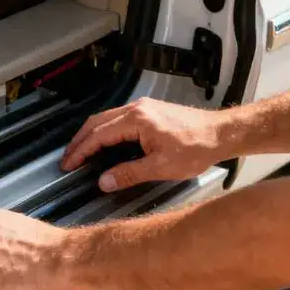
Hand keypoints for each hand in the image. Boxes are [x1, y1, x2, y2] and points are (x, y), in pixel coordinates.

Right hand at [61, 97, 230, 191]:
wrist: (222, 133)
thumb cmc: (196, 148)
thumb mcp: (161, 167)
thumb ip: (128, 174)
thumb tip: (103, 182)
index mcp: (136, 120)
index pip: (98, 135)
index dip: (81, 151)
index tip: (68, 165)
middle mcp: (136, 108)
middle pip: (97, 122)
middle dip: (79, 141)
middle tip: (67, 159)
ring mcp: (143, 107)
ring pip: (106, 119)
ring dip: (90, 135)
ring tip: (79, 152)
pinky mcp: (149, 111)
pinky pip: (118, 119)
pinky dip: (104, 131)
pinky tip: (102, 143)